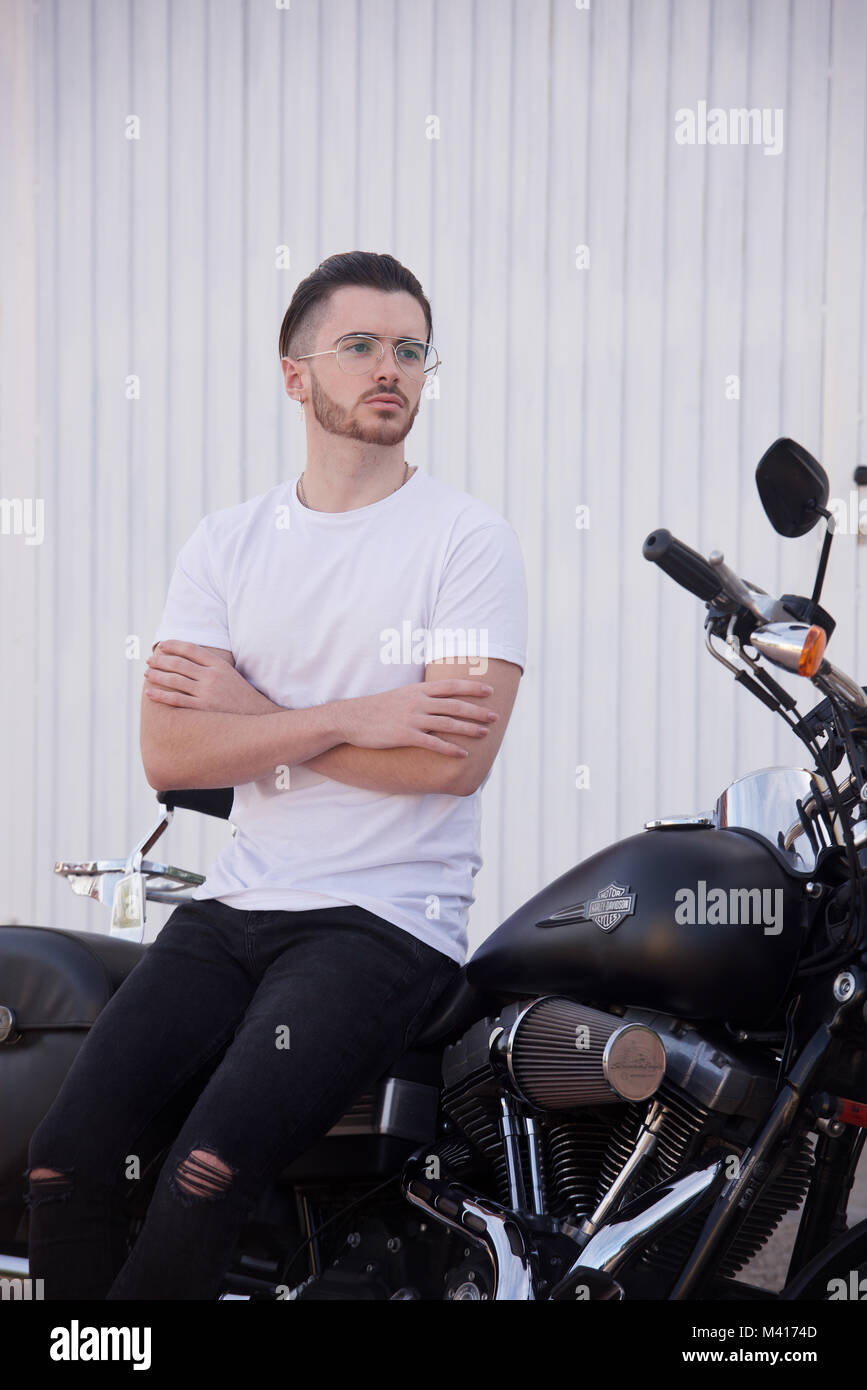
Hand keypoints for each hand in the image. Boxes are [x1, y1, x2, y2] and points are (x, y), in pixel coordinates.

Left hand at [144, 641, 280, 714]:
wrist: (257, 716)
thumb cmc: (241, 695)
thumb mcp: (230, 674)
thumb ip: (212, 665)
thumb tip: (192, 659)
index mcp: (219, 665)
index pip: (191, 649)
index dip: (174, 645)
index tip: (162, 646)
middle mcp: (212, 676)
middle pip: (179, 663)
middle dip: (161, 660)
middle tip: (149, 660)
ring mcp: (207, 692)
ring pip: (175, 680)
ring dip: (158, 676)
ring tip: (148, 674)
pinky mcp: (203, 708)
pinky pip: (176, 700)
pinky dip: (161, 696)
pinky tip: (149, 693)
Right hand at [332, 679, 497, 756]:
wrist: (350, 718)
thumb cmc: (376, 708)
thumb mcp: (400, 695)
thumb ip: (420, 696)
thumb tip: (438, 701)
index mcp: (418, 690)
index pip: (451, 686)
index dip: (472, 687)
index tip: (490, 690)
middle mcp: (418, 702)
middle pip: (455, 705)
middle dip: (477, 711)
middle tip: (495, 716)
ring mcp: (412, 719)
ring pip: (448, 723)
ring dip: (469, 729)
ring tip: (485, 734)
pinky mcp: (404, 736)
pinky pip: (432, 743)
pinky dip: (449, 749)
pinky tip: (462, 754)